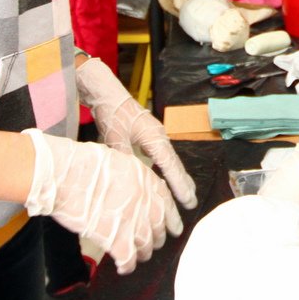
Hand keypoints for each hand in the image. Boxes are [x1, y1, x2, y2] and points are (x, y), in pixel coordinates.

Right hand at [22, 129, 180, 273]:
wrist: (66, 175)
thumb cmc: (84, 164)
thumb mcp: (119, 161)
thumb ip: (133, 178)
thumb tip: (134, 190)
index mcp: (147, 181)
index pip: (168, 205)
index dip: (171, 220)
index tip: (174, 229)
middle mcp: (146, 202)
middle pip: (159, 228)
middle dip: (155, 238)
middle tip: (150, 244)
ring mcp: (134, 222)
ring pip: (147, 246)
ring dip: (142, 253)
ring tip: (136, 257)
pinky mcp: (117, 240)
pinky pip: (129, 260)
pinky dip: (127, 266)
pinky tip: (123, 268)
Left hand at [74, 57, 197, 207]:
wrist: (107, 94)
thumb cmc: (112, 113)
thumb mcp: (115, 136)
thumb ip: (125, 156)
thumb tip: (131, 177)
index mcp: (154, 137)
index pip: (170, 165)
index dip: (178, 184)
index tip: (187, 200)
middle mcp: (159, 137)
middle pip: (175, 164)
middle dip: (184, 184)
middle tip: (191, 205)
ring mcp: (156, 136)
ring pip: (170, 160)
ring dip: (177, 178)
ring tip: (186, 195)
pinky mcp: (149, 136)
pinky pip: (163, 156)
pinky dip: (168, 170)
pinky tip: (167, 178)